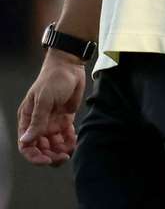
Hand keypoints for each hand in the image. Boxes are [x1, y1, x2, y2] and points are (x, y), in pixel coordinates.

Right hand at [17, 51, 85, 165]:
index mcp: (28, 120)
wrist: (69, 67)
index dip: (34, 156)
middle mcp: (39, 124)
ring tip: (70, 151)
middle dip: (50, 156)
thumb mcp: (44, 100)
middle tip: (63, 158)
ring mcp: (52, 123)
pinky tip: (75, 144)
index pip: (26, 145)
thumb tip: (25, 141)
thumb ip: (37, 121)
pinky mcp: (65, 119)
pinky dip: (70, 142)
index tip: (47, 160)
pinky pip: (66, 136)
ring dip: (61, 151)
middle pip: (41, 148)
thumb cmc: (53, 80)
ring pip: (54, 145)